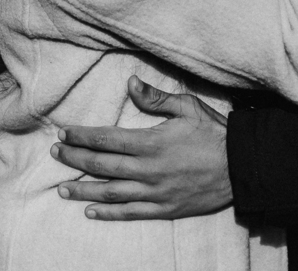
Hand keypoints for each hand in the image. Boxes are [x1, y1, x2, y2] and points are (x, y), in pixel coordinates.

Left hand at [50, 76, 231, 219]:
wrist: (242, 168)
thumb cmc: (214, 133)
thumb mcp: (187, 107)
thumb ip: (156, 98)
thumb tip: (130, 84)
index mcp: (151, 142)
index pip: (106, 139)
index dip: (81, 136)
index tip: (62, 133)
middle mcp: (148, 170)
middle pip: (102, 165)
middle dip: (75, 159)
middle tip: (56, 154)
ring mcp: (155, 192)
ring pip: (110, 192)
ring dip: (84, 190)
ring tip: (63, 188)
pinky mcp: (164, 208)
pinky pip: (130, 213)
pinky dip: (108, 213)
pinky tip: (91, 212)